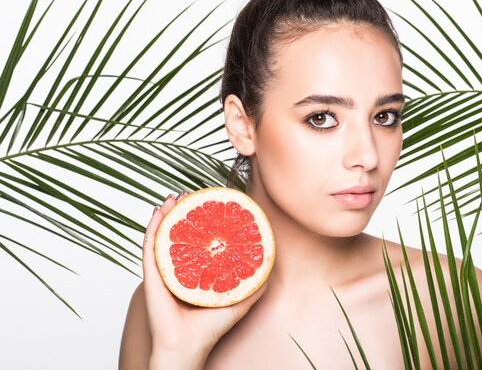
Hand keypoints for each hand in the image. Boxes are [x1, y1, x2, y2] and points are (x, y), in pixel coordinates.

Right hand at [142, 192, 265, 369]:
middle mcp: (179, 266)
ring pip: (164, 234)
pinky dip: (154, 227)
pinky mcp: (152, 275)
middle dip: (185, 210)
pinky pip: (151, 246)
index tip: (211, 202)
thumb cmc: (210, 327)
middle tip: (193, 193)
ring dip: (168, 212)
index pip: (199, 240)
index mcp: (196, 270)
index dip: (203, 219)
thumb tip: (271, 262)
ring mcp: (164, 269)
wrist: (187, 347)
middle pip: (181, 232)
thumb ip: (255, 283)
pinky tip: (160, 212)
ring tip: (176, 196)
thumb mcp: (239, 300)